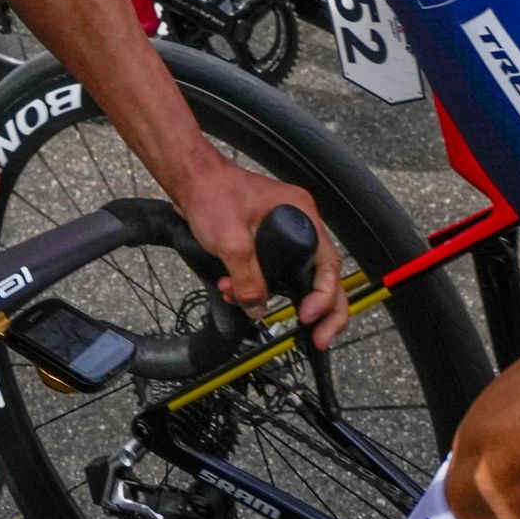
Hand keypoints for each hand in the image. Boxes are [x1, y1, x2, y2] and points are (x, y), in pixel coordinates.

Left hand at [170, 157, 348, 349]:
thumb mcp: (231, 240)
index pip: (329, 263)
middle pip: (322, 275)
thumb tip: (258, 308)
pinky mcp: (266, 241)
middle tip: (318, 338)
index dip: (325, 295)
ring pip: (294, 277)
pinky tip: (235, 292)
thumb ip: (247, 279)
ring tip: (253, 309)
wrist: (190, 180)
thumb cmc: (212, 192)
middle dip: (321, 310)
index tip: (308, 316)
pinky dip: (257, 287)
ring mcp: (284, 232)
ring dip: (276, 298)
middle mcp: (300, 223)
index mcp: (302, 214)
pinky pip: (272, 272)